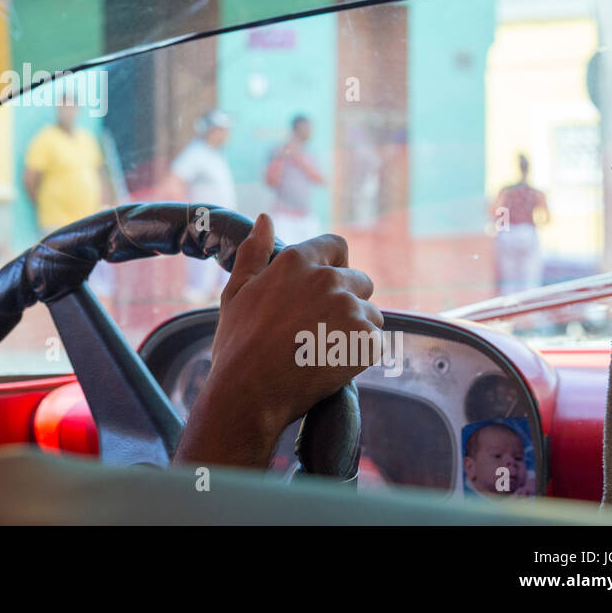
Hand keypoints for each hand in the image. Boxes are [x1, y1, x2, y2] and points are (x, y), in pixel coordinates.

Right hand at [175, 213, 379, 467]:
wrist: (248, 394)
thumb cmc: (237, 345)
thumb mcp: (236, 291)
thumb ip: (255, 252)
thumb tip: (266, 219)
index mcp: (297, 261)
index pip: (337, 246)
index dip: (334, 265)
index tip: (322, 289)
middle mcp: (328, 279)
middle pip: (360, 280)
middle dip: (347, 300)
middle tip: (319, 329)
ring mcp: (350, 309)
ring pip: (371, 313)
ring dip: (355, 329)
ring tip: (324, 350)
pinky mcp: (366, 341)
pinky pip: (375, 343)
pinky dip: (360, 354)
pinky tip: (332, 365)